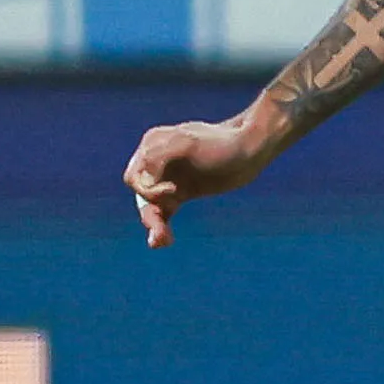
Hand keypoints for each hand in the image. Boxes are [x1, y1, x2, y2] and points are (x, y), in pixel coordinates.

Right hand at [123, 117, 272, 247]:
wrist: (249, 150)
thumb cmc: (221, 143)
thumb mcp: (188, 143)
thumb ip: (159, 154)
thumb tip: (143, 176)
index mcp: (152, 145)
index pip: (135, 176)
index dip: (148, 188)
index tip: (173, 190)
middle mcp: (156, 163)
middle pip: (140, 195)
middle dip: (149, 214)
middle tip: (160, 233)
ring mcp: (167, 179)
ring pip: (150, 207)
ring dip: (153, 225)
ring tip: (162, 241)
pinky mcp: (179, 194)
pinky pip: (162, 214)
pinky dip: (160, 227)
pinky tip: (164, 241)